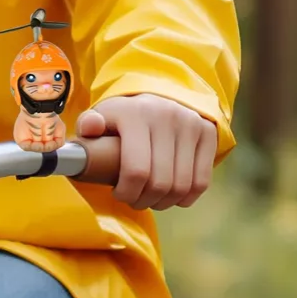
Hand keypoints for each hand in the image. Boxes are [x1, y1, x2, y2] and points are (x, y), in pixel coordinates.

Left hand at [75, 94, 216, 210]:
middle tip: (134, 200)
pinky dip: (186, 197)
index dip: (127, 193)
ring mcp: (191, 125)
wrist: (156, 95)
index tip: (118, 194)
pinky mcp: (208, 134)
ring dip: (164, 202)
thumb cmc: (122, 116)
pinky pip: (201, 181)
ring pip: (182, 186)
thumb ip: (88, 124)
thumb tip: (90, 128)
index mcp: (135, 115)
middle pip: (160, 183)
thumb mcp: (101, 116)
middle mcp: (167, 117)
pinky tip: (172, 196)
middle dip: (144, 201)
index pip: (136, 170)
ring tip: (150, 199)